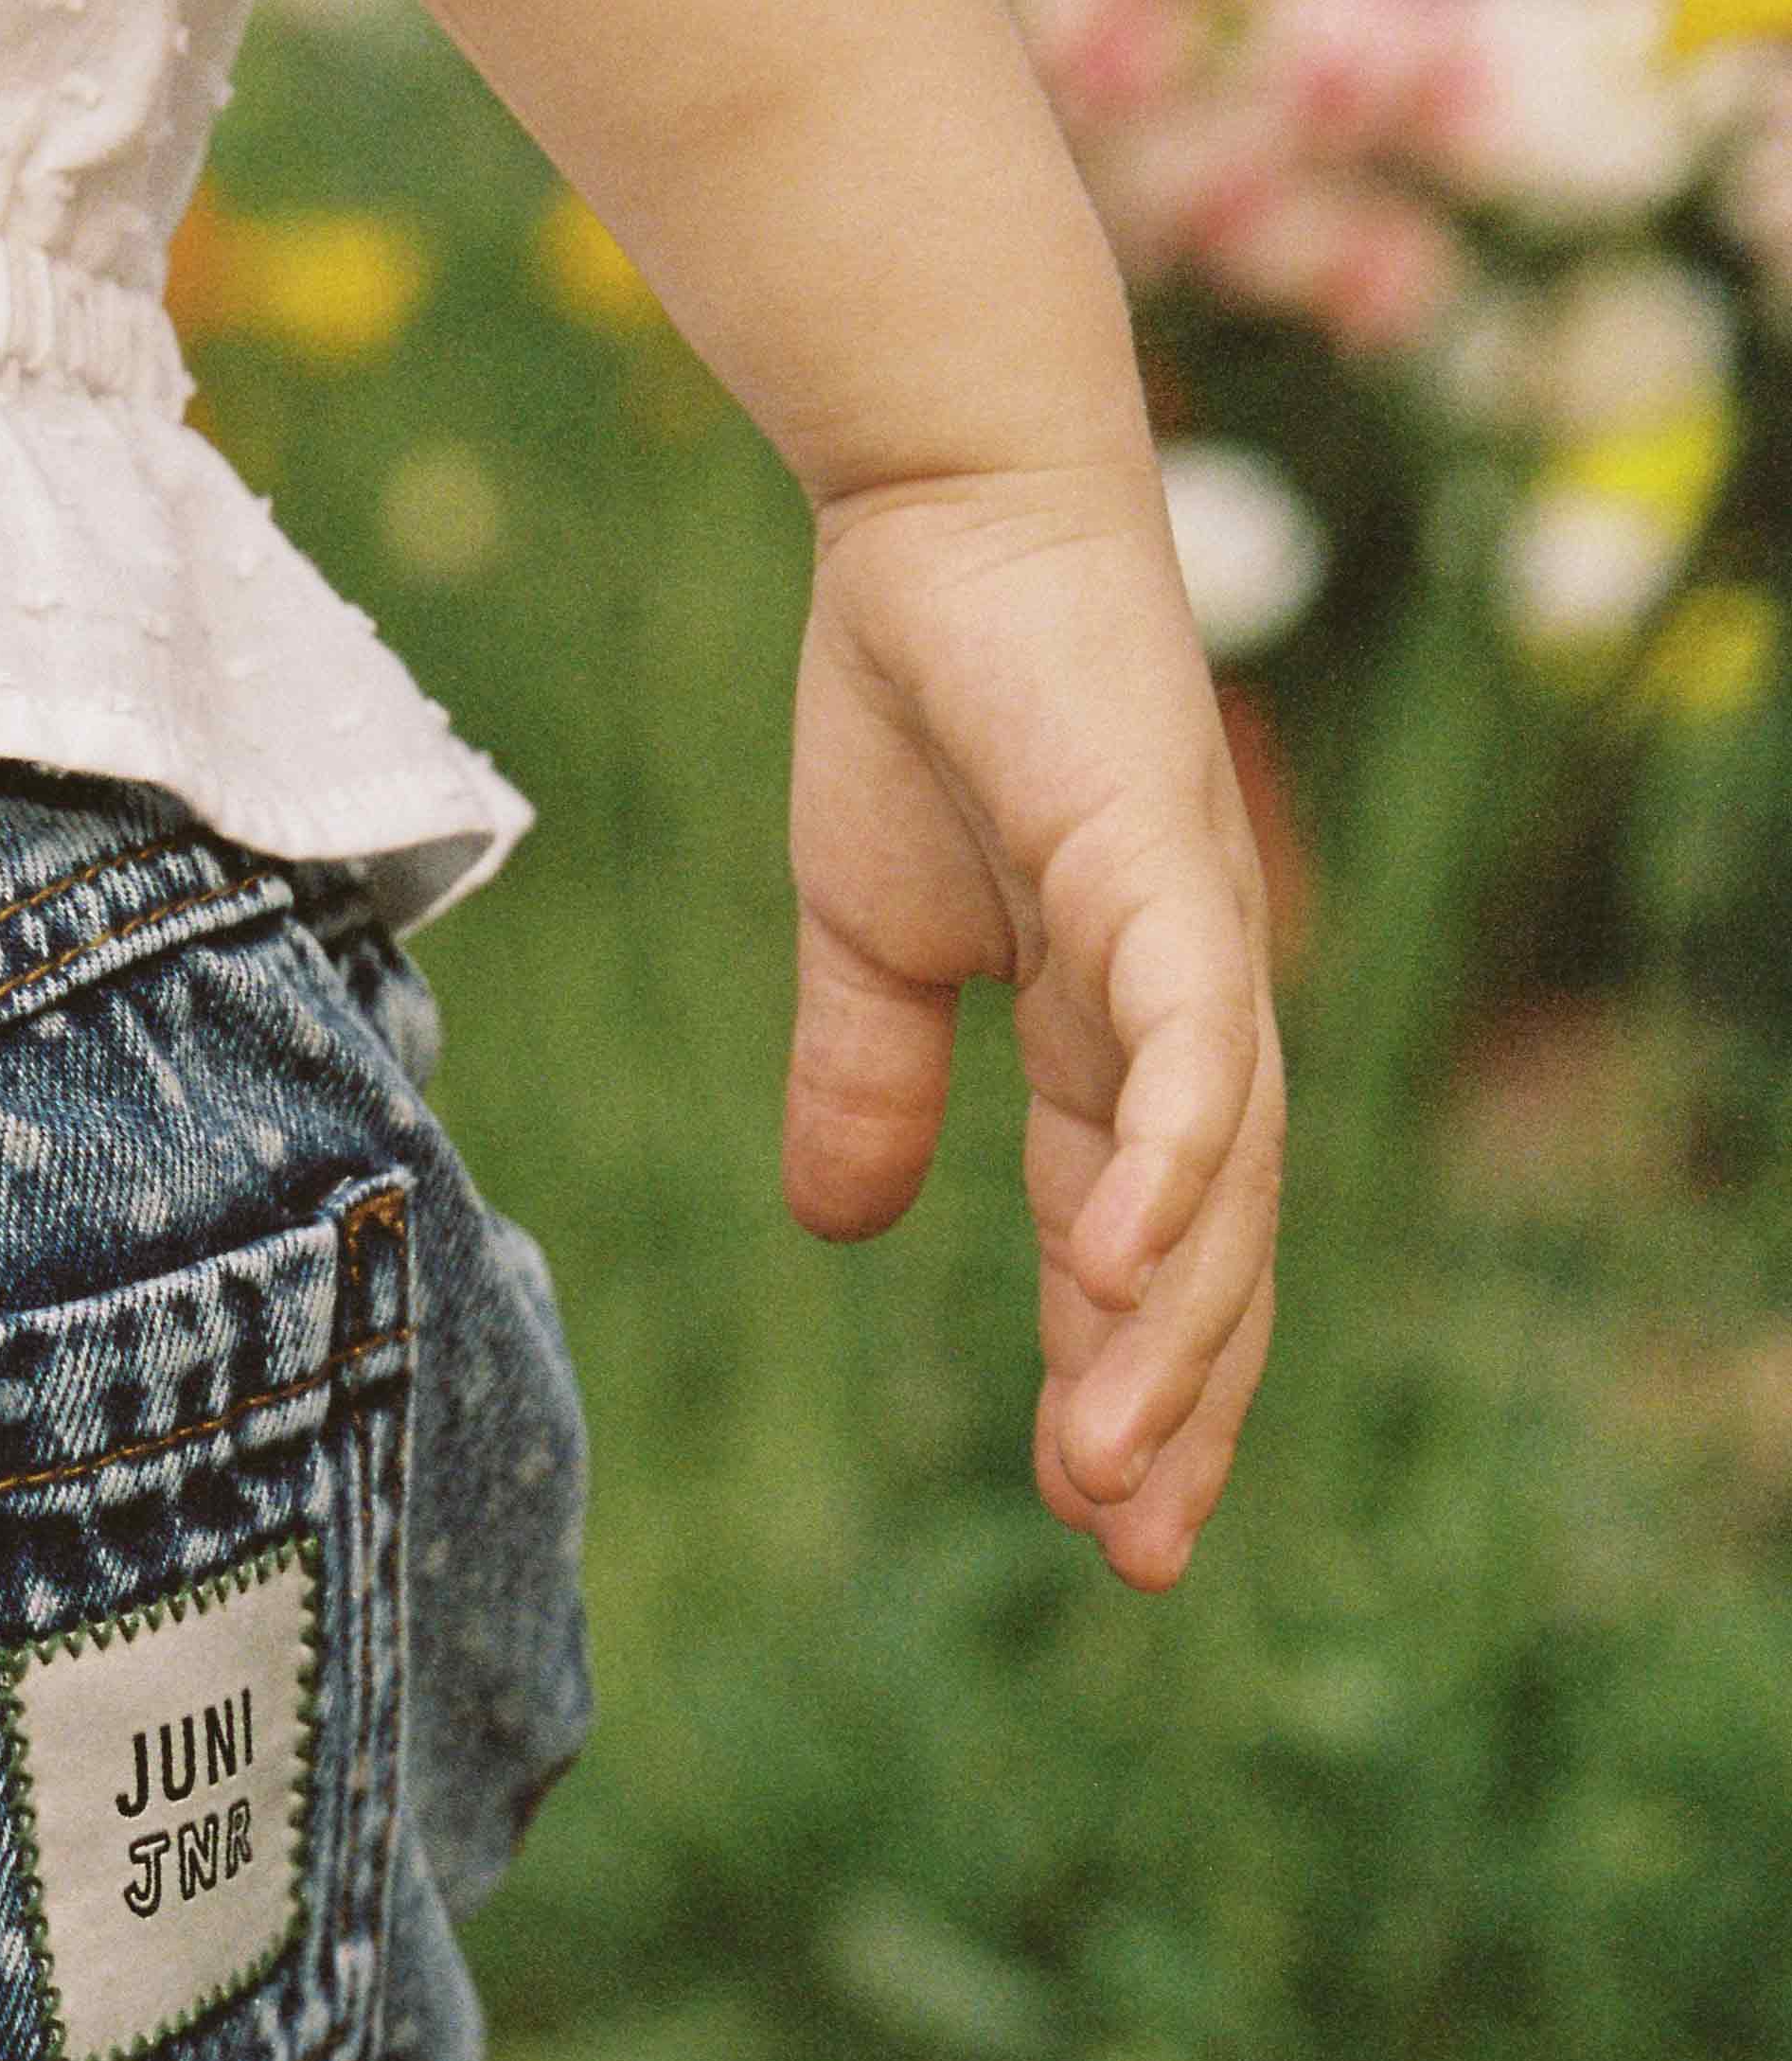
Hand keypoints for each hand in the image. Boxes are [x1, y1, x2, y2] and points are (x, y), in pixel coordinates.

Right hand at [779, 459, 1284, 1590]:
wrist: (933, 512)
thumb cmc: (917, 698)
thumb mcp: (864, 937)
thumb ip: (868, 1079)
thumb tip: (846, 1228)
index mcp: (1114, 1032)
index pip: (1152, 1243)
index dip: (1140, 1381)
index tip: (1108, 1528)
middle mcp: (1182, 1005)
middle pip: (1213, 1244)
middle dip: (1178, 1400)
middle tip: (1134, 1547)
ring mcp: (1188, 933)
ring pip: (1214, 1172)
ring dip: (1166, 1320)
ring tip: (1107, 1459)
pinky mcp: (1162, 860)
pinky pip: (1184, 1037)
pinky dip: (1166, 1157)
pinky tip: (1122, 1265)